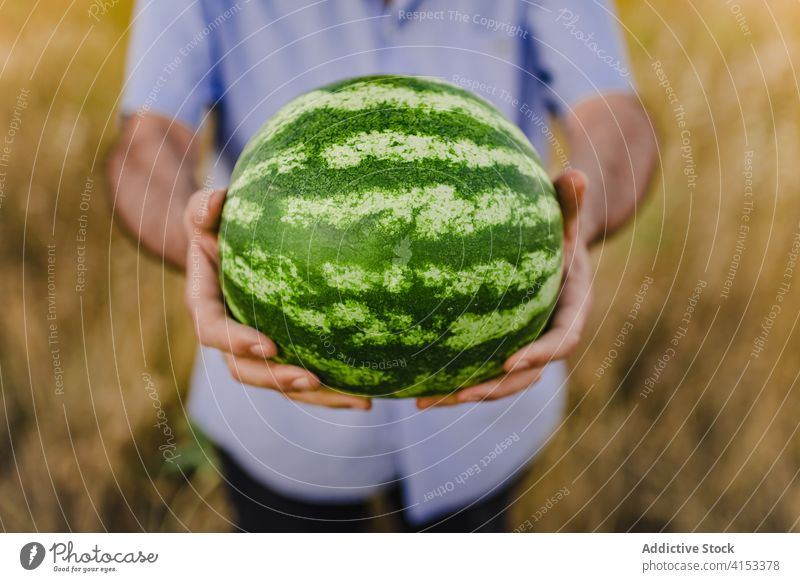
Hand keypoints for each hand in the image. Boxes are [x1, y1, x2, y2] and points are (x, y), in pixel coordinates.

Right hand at [183, 189, 370, 409]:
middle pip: (248, 371)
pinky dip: (331, 389)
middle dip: (279, 380)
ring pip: (280, 382)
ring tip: (357, 402)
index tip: (271, 344)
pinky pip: (302, 375)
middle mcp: (228, 335)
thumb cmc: (220, 223)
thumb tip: (212, 207)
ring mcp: (255, 347)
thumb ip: (204, 208)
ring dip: (316, 396)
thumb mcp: (207, 211)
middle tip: (313, 380)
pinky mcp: (282, 351)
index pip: (214, 332)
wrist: (232, 243)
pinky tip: (367, 396)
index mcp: (206, 306)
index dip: (237, 343)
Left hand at [417, 170, 591, 408]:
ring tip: (424, 402)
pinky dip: (452, 380)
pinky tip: (414, 385)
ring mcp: (525, 346)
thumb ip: (569, 201)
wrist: (555, 253)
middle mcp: (549, 336)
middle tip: (461, 394)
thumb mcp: (565, 217)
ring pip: (500, 382)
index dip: (539, 356)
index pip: (563, 341)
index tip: (509, 361)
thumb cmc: (558, 231)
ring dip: (465, 394)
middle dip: (495, 389)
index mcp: (572, 310)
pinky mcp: (501, 348)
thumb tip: (574, 173)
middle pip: (527, 376)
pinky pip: (480, 369)